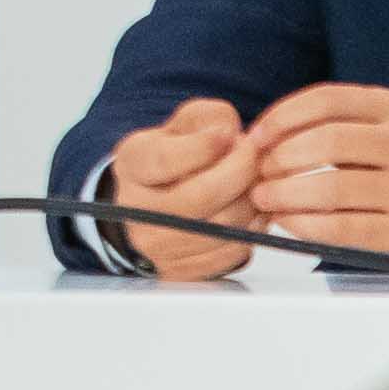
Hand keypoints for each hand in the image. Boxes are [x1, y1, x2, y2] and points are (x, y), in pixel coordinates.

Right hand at [102, 101, 262, 281]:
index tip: (230, 134)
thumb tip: (229, 135)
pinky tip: (252, 210)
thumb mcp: (185, 123)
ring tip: (256, 182)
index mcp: (132, 165)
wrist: (158, 201)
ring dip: (251, 202)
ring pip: (221, 228)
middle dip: (240, 172)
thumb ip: (208, 118)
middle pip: (200, 197)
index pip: (164, 160)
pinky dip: (251, 231)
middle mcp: (136, 210)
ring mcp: (156, 247)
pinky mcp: (180, 271)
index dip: (205, 147)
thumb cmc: (176, 157)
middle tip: (254, 156)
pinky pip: (230, 254)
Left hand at [247, 83, 388, 271]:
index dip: (282, 117)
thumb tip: (270, 137)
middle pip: (326, 142)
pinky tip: (289, 222)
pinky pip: (343, 228)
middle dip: (279, 158)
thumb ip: (342, 123)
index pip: (327, 100)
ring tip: (265, 198)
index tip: (258, 135)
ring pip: (331, 188)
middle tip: (258, 172)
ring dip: (285, 195)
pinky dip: (305, 225)